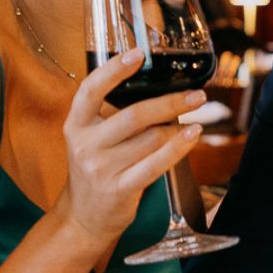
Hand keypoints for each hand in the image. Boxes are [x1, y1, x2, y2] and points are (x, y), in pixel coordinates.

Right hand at [54, 48, 203, 244]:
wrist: (83, 218)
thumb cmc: (96, 169)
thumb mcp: (91, 138)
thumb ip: (113, 115)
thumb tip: (159, 87)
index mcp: (76, 124)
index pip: (90, 90)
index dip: (113, 70)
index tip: (138, 54)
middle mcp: (85, 145)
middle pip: (133, 115)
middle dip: (170, 102)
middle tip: (196, 95)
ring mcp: (101, 169)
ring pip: (150, 139)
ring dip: (178, 127)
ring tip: (196, 117)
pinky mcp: (119, 189)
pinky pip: (156, 165)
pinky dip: (178, 148)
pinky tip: (193, 136)